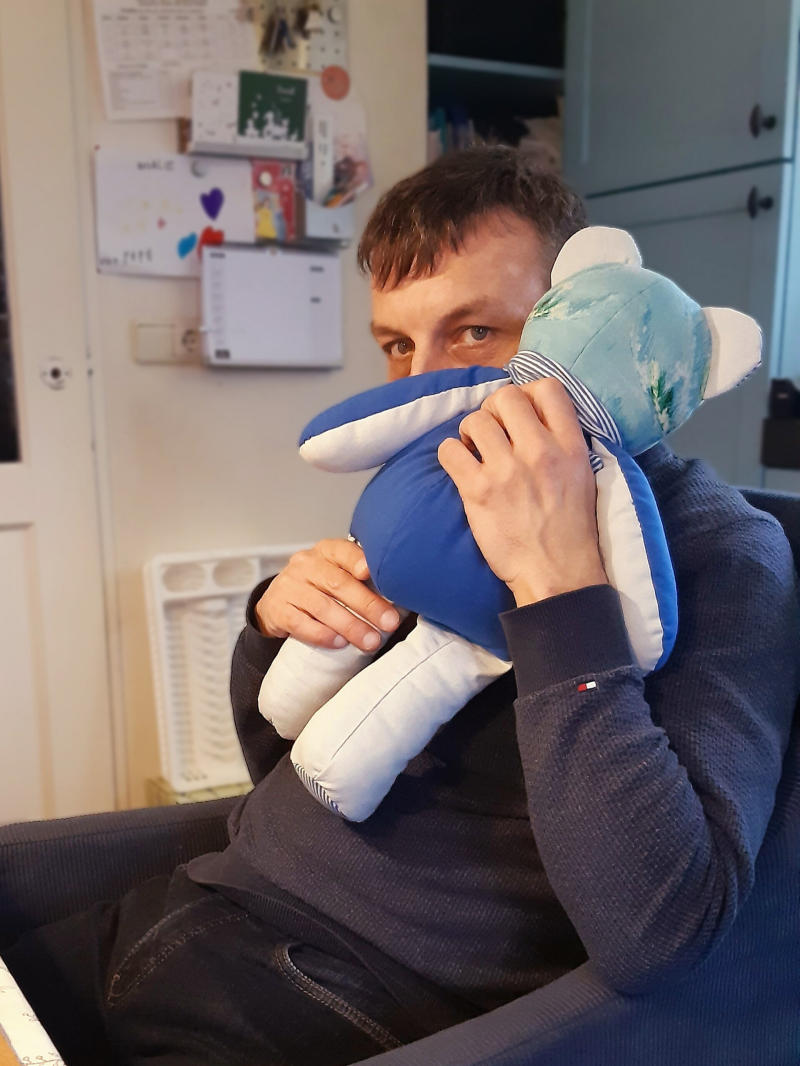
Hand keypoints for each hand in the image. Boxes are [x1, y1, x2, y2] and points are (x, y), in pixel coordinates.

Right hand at [256, 539, 399, 650]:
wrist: (278, 603)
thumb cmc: (319, 588)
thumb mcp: (336, 575)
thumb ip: (361, 580)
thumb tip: (400, 598)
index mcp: (325, 552)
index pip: (343, 551)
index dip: (357, 560)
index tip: (371, 572)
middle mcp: (306, 565)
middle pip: (338, 583)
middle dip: (367, 604)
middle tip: (389, 623)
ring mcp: (289, 586)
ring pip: (322, 606)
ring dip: (350, 625)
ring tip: (371, 641)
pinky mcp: (277, 609)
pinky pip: (300, 623)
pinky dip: (322, 634)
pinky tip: (339, 643)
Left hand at [437, 380, 606, 606]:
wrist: (556, 574)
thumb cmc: (570, 531)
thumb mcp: (583, 477)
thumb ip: (563, 443)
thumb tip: (536, 417)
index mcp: (570, 447)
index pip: (549, 389)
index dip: (527, 393)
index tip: (519, 413)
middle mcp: (540, 452)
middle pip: (506, 397)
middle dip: (493, 409)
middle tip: (492, 431)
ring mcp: (507, 471)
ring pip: (475, 420)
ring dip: (470, 432)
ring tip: (475, 451)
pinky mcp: (479, 491)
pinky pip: (449, 450)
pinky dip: (450, 454)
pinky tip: (460, 468)